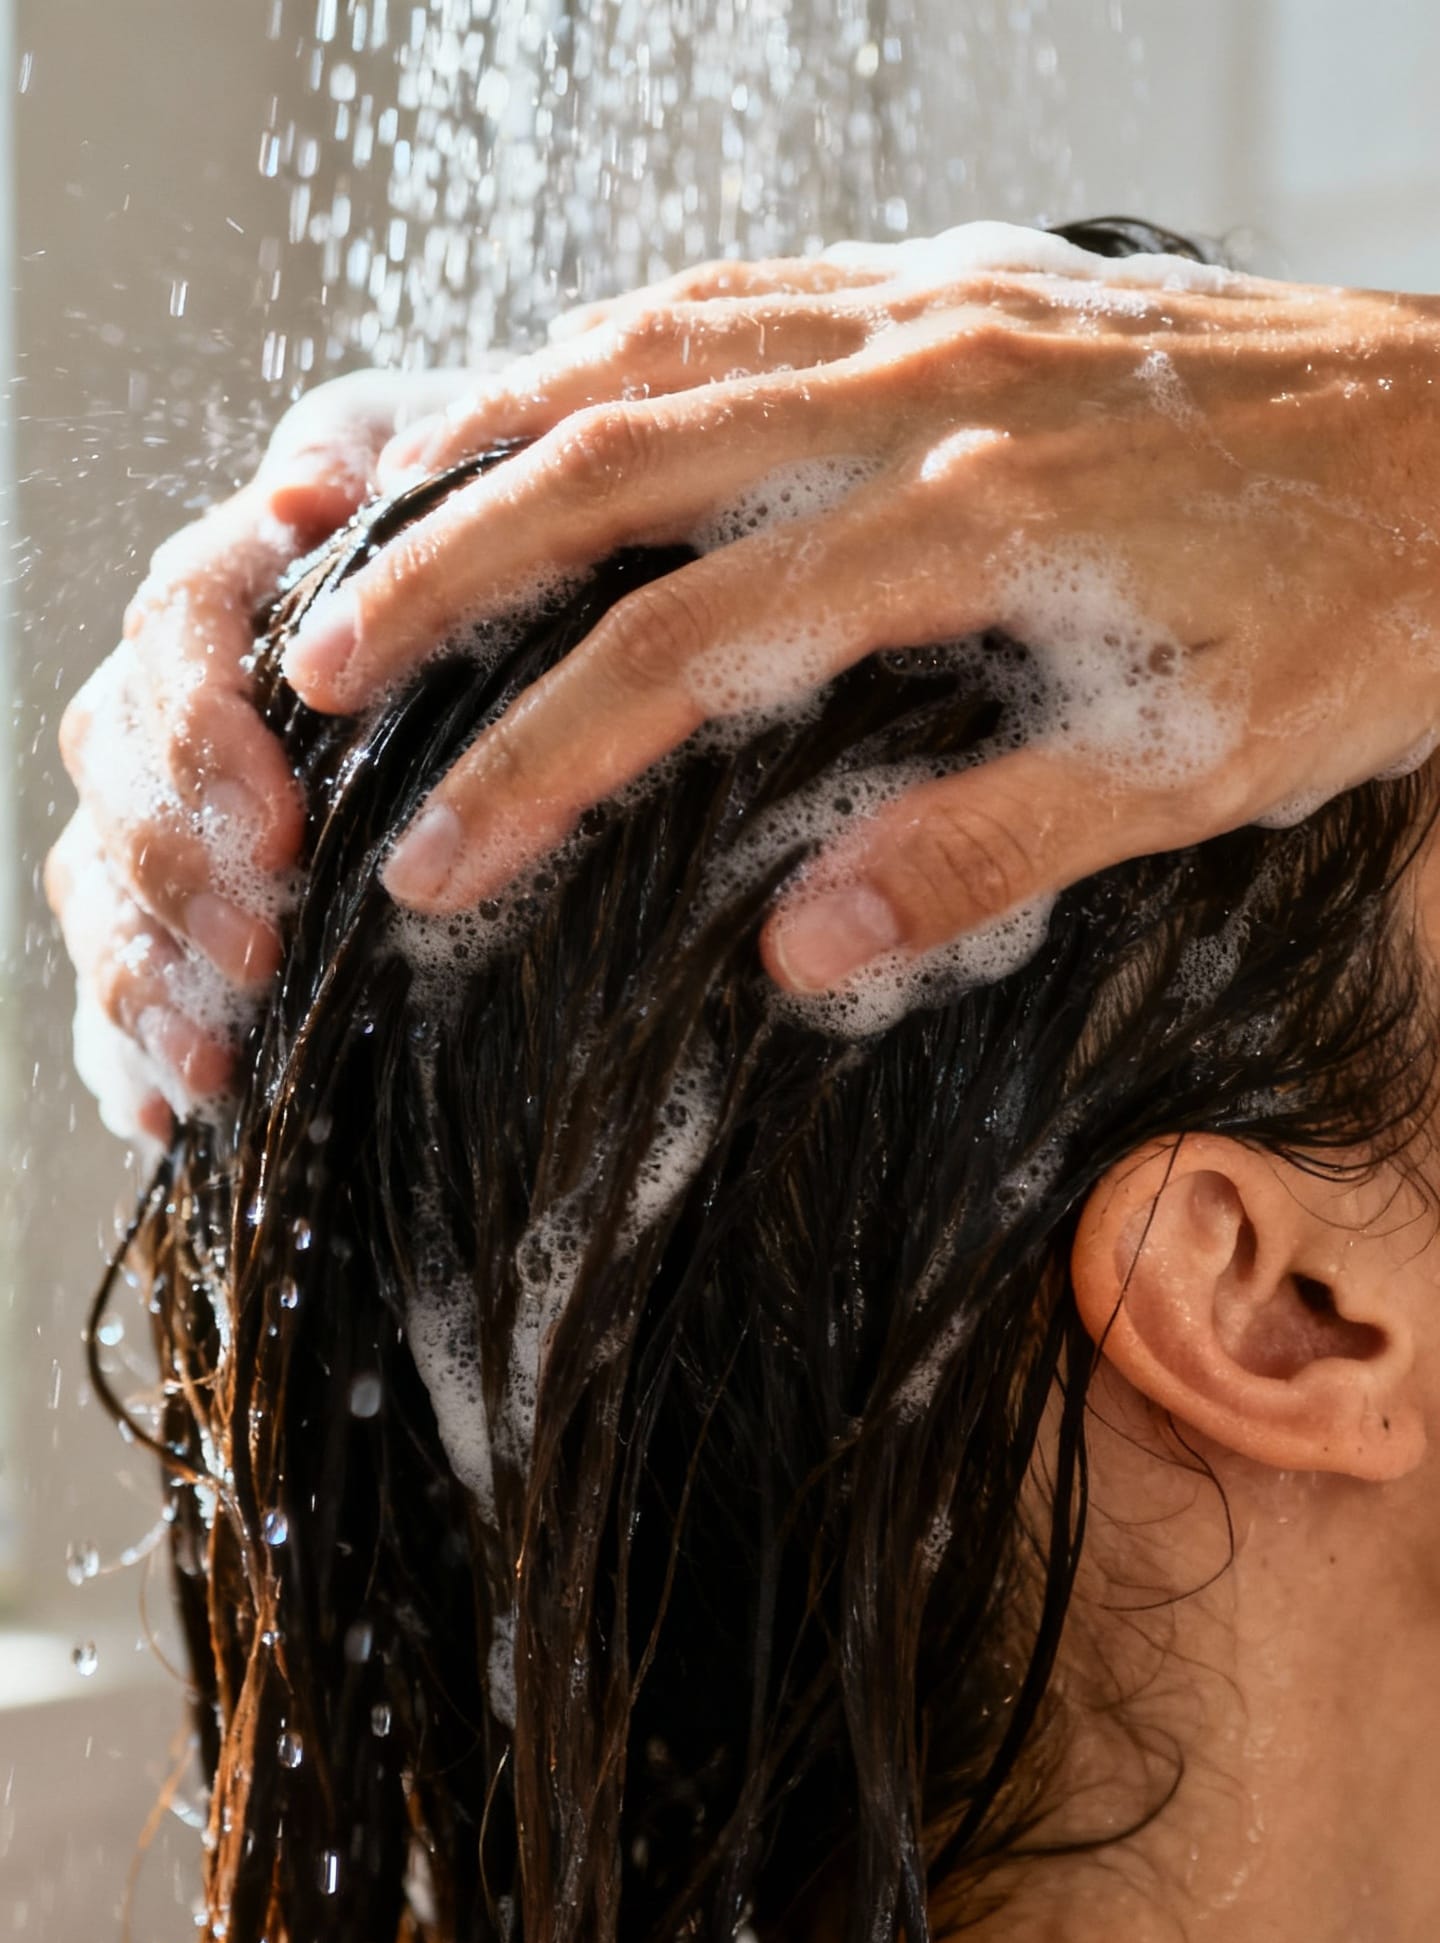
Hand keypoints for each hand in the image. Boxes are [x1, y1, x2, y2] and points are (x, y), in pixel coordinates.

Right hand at [47, 367, 483, 1138]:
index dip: (204, 732)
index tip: (278, 825)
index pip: (174, 628)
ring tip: (217, 1060)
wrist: (576, 602)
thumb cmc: (534, 529)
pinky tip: (168, 1111)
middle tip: (263, 951)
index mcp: (249, 575)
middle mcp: (187, 687)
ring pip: (101, 878)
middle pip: (115, 764)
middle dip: (176, 872)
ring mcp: (180, 803)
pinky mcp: (204, 909)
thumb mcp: (485, 466)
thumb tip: (312, 490)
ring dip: (144, 975)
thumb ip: (392, 459)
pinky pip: (129, 977)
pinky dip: (135, 1047)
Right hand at [276, 227, 1439, 994]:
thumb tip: (794, 948)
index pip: (683, 652)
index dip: (540, 766)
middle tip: (318, 667)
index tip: (435, 862)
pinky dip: (617, 342)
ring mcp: (940, 313)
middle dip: (444, 575)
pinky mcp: (968, 280)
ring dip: (495, 437)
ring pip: (654, 347)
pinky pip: (747, 285)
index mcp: (973, 527)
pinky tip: (550, 391)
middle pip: (613, 465)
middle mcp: (927, 391)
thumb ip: (983, 852)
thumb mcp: (1196, 775)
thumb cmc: (1365, 619)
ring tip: (373, 522)